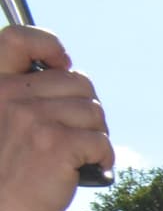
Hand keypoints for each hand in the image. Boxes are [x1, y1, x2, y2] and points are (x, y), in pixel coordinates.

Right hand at [0, 27, 112, 210]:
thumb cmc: (3, 172)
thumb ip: (21, 97)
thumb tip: (66, 75)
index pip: (18, 39)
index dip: (49, 45)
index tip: (64, 64)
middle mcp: (9, 95)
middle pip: (77, 81)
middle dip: (87, 107)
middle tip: (82, 130)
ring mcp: (33, 119)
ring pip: (94, 111)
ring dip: (98, 133)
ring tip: (85, 152)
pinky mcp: (57, 145)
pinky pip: (101, 140)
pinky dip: (104, 156)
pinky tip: (92, 167)